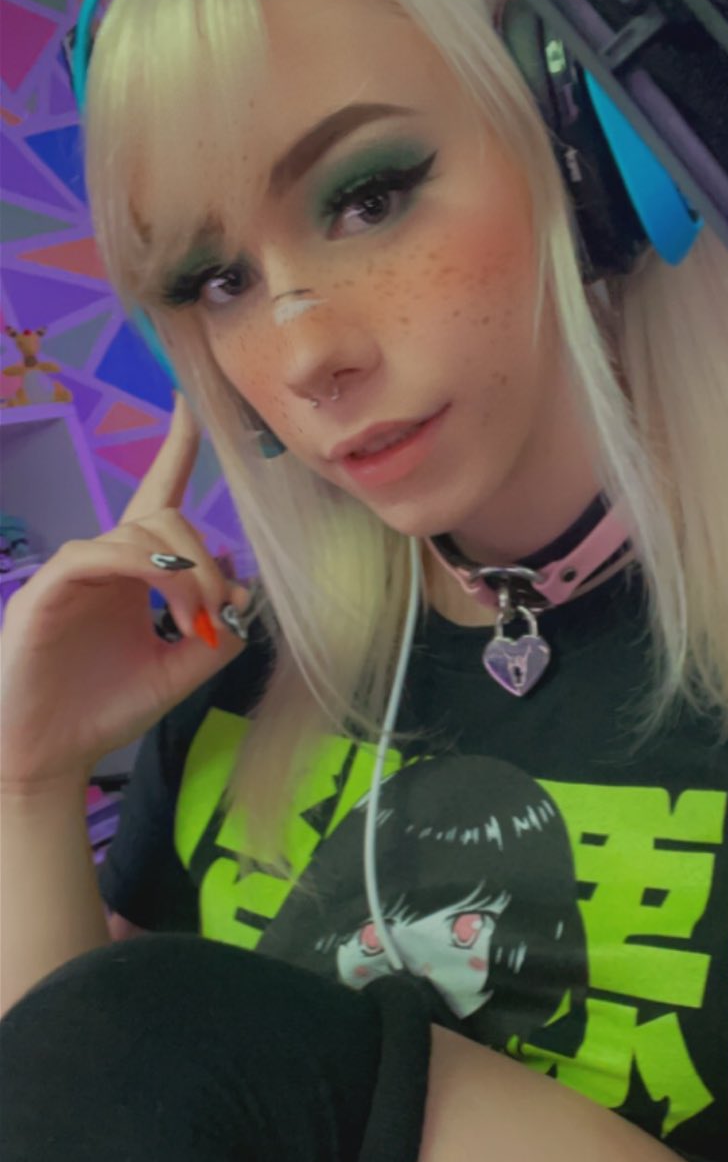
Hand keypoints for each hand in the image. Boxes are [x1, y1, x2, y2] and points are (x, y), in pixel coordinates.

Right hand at [0, 394, 252, 790]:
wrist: (51, 755)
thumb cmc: (105, 711)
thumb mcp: (179, 672)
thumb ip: (218, 631)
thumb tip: (246, 587)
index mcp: (131, 573)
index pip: (156, 498)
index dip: (175, 450)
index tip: (190, 405)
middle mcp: (103, 563)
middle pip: (164, 518)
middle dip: (204, 560)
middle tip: (216, 614)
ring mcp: (72, 572)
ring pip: (138, 533)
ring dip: (184, 573)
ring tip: (193, 625)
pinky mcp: (48, 589)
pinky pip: (97, 555)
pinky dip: (143, 572)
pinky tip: (165, 609)